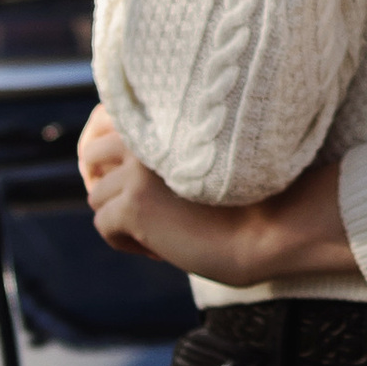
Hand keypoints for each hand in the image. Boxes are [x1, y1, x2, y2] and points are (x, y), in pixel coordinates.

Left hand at [77, 106, 358, 286]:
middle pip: (91, 153)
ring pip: (97, 197)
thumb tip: (123, 172)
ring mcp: (136, 168)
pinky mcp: (133, 202)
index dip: (108, 147)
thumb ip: (169, 152)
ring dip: (122, 218)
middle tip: (132, 207)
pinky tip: (161, 249)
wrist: (275, 226)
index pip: (106, 116)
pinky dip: (128, 243)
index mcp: (167, 116)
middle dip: (104, 181)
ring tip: (161, 232)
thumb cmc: (259, 197)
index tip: (123, 173)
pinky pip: (104, 226)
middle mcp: (147, 134)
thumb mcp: (207, 158)